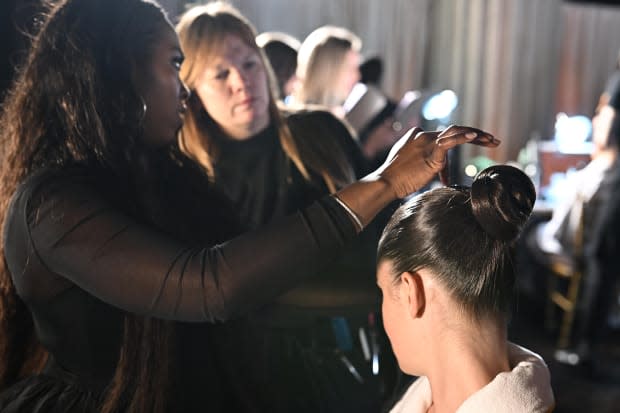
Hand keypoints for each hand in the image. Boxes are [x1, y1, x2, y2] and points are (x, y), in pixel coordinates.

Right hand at [373, 125, 498, 197]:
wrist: (386, 182)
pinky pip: (450, 141)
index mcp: (419, 136)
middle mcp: (424, 135)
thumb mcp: (415, 166)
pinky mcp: (431, 151)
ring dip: (477, 135)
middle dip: (477, 134)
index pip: (448, 135)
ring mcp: (427, 142)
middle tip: (493, 140)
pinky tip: (476, 137)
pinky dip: (464, 138)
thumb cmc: (398, 178)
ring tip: (492, 140)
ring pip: (457, 133)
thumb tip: (440, 168)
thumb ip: (427, 162)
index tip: (481, 143)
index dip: (466, 138)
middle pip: (456, 131)